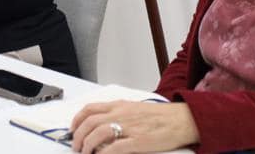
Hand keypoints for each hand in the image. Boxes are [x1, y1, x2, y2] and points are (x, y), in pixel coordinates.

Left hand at [70, 101, 198, 153]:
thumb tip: (101, 125)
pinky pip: (115, 148)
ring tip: (85, 153)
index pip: (90, 109)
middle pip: (90, 123)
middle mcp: (121, 114)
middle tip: (76, 146)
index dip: (77, 120)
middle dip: (78, 136)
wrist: (182, 119)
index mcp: (119, 105)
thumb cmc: (160, 116)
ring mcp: (129, 127)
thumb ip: (118, 113)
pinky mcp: (138, 141)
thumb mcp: (135, 108)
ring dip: (87, 146)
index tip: (72, 129)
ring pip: (98, 134)